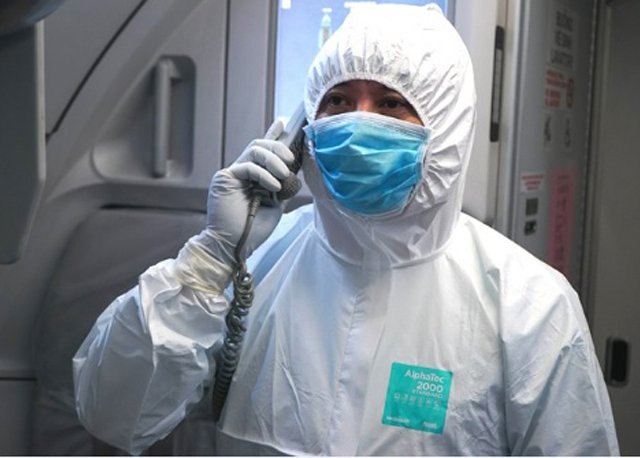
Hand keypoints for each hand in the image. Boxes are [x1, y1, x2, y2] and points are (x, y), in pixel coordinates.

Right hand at [202, 120, 295, 264]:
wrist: (235, 246)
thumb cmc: (253, 229)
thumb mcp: (276, 204)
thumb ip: (281, 186)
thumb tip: (293, 173)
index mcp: (254, 177)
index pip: (263, 150)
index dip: (273, 134)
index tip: (284, 122)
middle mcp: (242, 172)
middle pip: (260, 145)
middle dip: (278, 147)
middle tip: (290, 160)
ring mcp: (232, 174)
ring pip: (254, 149)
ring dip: (273, 159)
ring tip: (282, 174)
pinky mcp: (225, 178)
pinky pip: (248, 166)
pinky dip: (264, 174)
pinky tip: (273, 186)